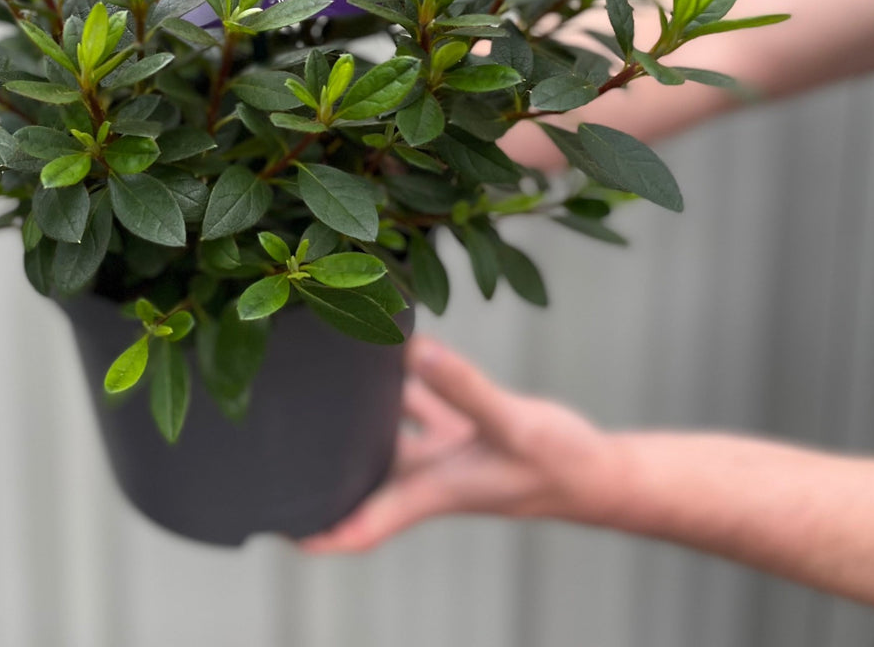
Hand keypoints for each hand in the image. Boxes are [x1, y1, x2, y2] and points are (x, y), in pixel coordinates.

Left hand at [300, 335, 620, 552]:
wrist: (599, 472)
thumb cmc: (561, 467)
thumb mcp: (511, 426)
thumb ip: (464, 388)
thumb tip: (413, 352)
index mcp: (429, 491)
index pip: (360, 524)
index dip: (316, 530)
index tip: (274, 524)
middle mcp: (426, 473)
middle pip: (357, 473)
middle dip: (320, 462)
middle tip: (274, 436)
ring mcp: (442, 449)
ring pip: (382, 427)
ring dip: (355, 408)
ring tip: (314, 375)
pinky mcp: (461, 424)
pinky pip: (417, 397)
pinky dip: (399, 375)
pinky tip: (385, 342)